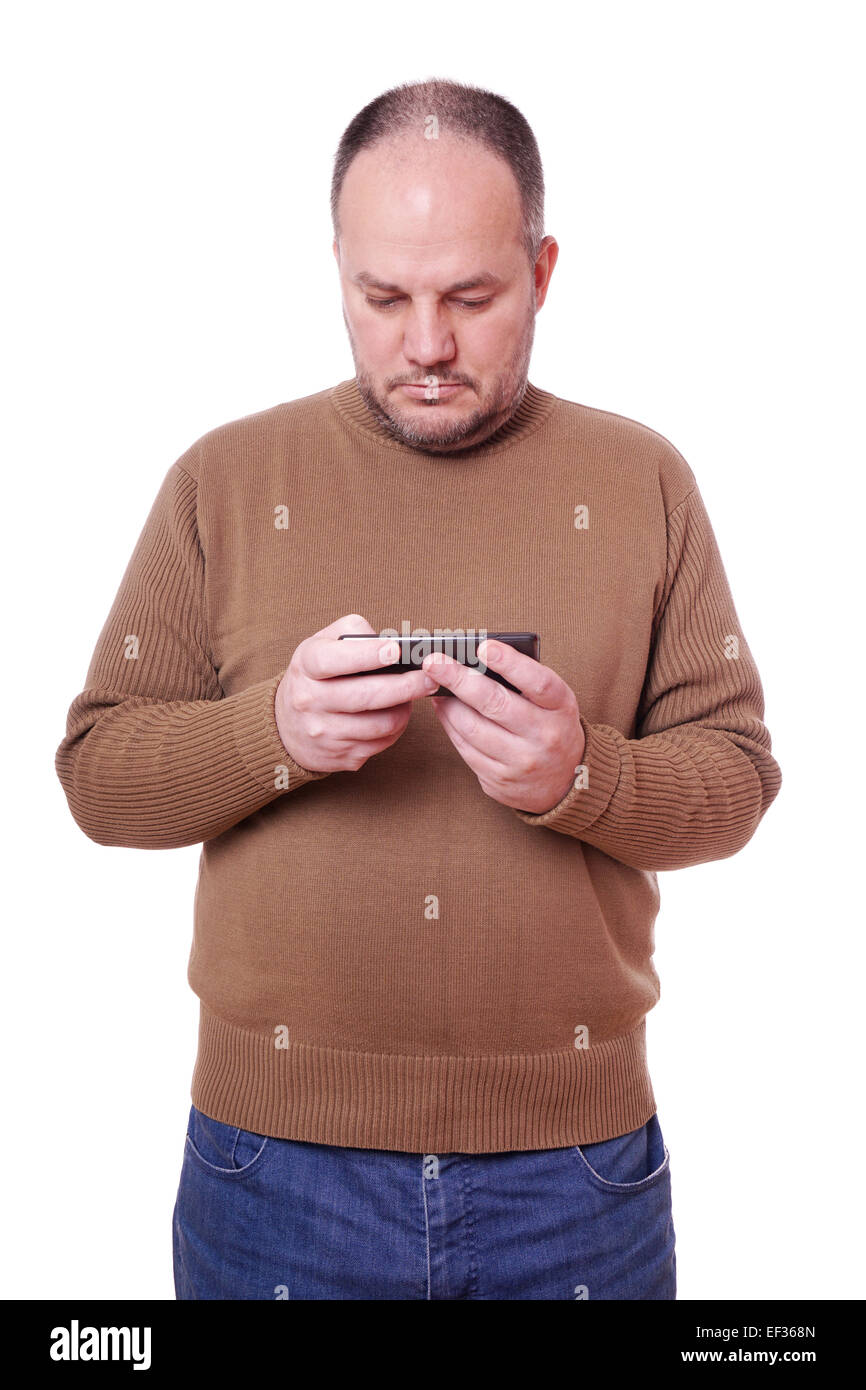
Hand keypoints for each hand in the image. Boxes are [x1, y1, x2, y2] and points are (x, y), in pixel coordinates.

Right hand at [275, 613, 436, 772]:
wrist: (287, 726)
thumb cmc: (314, 677)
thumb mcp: (320, 644)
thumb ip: (352, 631)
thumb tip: (386, 639)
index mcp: (306, 667)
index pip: (334, 660)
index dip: (367, 655)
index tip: (395, 650)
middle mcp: (309, 701)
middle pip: (366, 696)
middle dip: (406, 686)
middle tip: (429, 677)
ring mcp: (324, 733)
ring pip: (380, 724)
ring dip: (405, 709)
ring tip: (413, 695)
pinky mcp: (340, 756)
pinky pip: (381, 743)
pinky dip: (397, 728)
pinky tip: (396, 713)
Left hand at [424, 639, 585, 813]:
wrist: (566, 780)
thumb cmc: (551, 725)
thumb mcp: (553, 701)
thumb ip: (525, 681)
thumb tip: (475, 659)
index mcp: (561, 708)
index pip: (538, 683)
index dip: (511, 664)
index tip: (484, 647)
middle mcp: (544, 737)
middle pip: (495, 704)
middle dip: (459, 679)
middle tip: (433, 662)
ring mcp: (521, 762)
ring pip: (472, 728)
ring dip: (448, 704)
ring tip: (435, 683)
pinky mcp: (500, 780)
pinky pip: (465, 749)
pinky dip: (450, 725)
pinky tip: (443, 709)